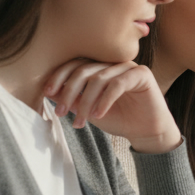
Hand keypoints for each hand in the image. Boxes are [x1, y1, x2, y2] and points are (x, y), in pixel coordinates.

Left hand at [44, 59, 181, 152]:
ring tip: (80, 122)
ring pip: (99, 79)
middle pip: (84, 70)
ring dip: (86, 102)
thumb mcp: (89, 110)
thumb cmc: (119, 119)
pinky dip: (105, 101)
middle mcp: (112, 63)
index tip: (47, 93)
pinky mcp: (142, 74)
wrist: (147, 132)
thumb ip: (73, 99)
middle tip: (61, 112)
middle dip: (69, 92)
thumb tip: (49, 91)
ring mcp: (128, 66)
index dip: (59, 76)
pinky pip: (117, 84)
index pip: (75, 64)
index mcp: (99, 67)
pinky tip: (98, 115)